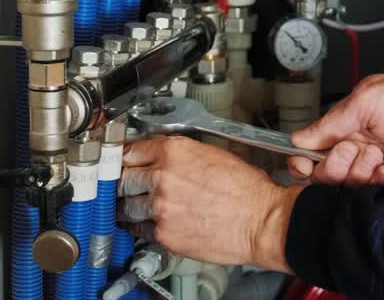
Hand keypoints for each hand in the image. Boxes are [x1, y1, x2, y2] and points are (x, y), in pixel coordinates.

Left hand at [118, 136, 299, 270]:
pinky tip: (148, 223)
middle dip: (122, 182)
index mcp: (174, 151)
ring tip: (134, 206)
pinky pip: (138, 229)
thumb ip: (180, 154)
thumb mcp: (213, 154)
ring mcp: (159, 207)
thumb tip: (161, 157)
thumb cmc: (247, 190)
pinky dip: (140, 226)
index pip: (130, 150)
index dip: (124, 157)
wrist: (262, 220)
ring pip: (124, 206)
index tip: (121, 162)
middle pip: (121, 178)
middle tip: (125, 185)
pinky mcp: (163, 233)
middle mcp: (162, 177)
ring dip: (128, 206)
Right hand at [289, 67, 383, 185]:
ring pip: (349, 182)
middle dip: (334, 166)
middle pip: (327, 170)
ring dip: (358, 173)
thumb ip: (330, 124)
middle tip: (354, 150)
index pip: (313, 145)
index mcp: (347, 119)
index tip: (303, 166)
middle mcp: (359, 140)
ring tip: (377, 157)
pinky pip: (373, 189)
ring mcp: (377, 159)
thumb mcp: (365, 102)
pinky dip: (377, 182)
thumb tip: (297, 139)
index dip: (303, 159)